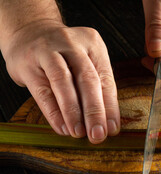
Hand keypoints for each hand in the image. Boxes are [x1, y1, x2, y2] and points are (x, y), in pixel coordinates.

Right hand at [1, 20, 119, 143]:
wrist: (29, 33)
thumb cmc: (65, 55)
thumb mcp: (85, 62)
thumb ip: (97, 88)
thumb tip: (108, 124)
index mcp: (93, 44)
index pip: (106, 79)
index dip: (110, 107)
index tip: (113, 129)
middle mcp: (72, 44)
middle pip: (87, 80)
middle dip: (95, 111)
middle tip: (98, 134)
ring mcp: (48, 51)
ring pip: (63, 82)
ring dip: (73, 112)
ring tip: (79, 133)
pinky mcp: (28, 63)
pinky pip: (42, 91)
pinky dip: (53, 112)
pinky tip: (61, 127)